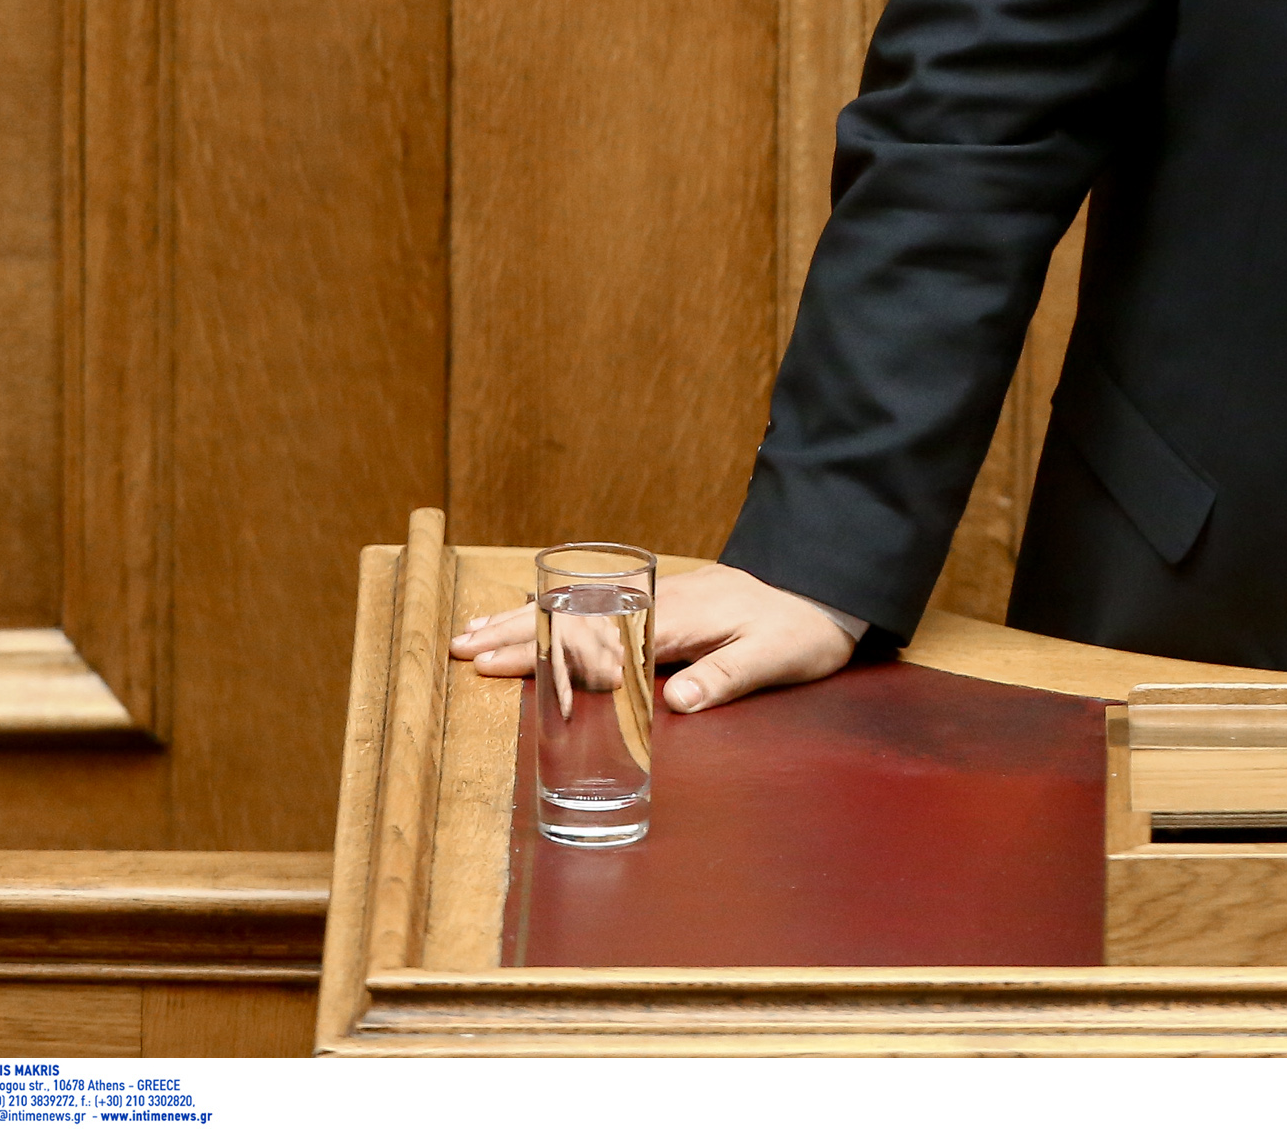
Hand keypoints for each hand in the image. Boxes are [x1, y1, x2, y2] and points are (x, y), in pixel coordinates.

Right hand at [447, 560, 858, 713]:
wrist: (828, 584)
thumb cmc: (804, 628)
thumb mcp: (776, 657)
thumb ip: (727, 677)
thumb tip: (674, 703)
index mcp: (678, 620)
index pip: (596, 639)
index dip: (544, 653)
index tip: (494, 662)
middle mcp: (660, 601)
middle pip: (575, 617)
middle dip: (514, 632)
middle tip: (459, 647)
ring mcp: (660, 594)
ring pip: (579, 606)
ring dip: (525, 617)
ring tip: (474, 629)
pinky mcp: (666, 595)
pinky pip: (598, 601)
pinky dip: (559, 607)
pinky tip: (533, 612)